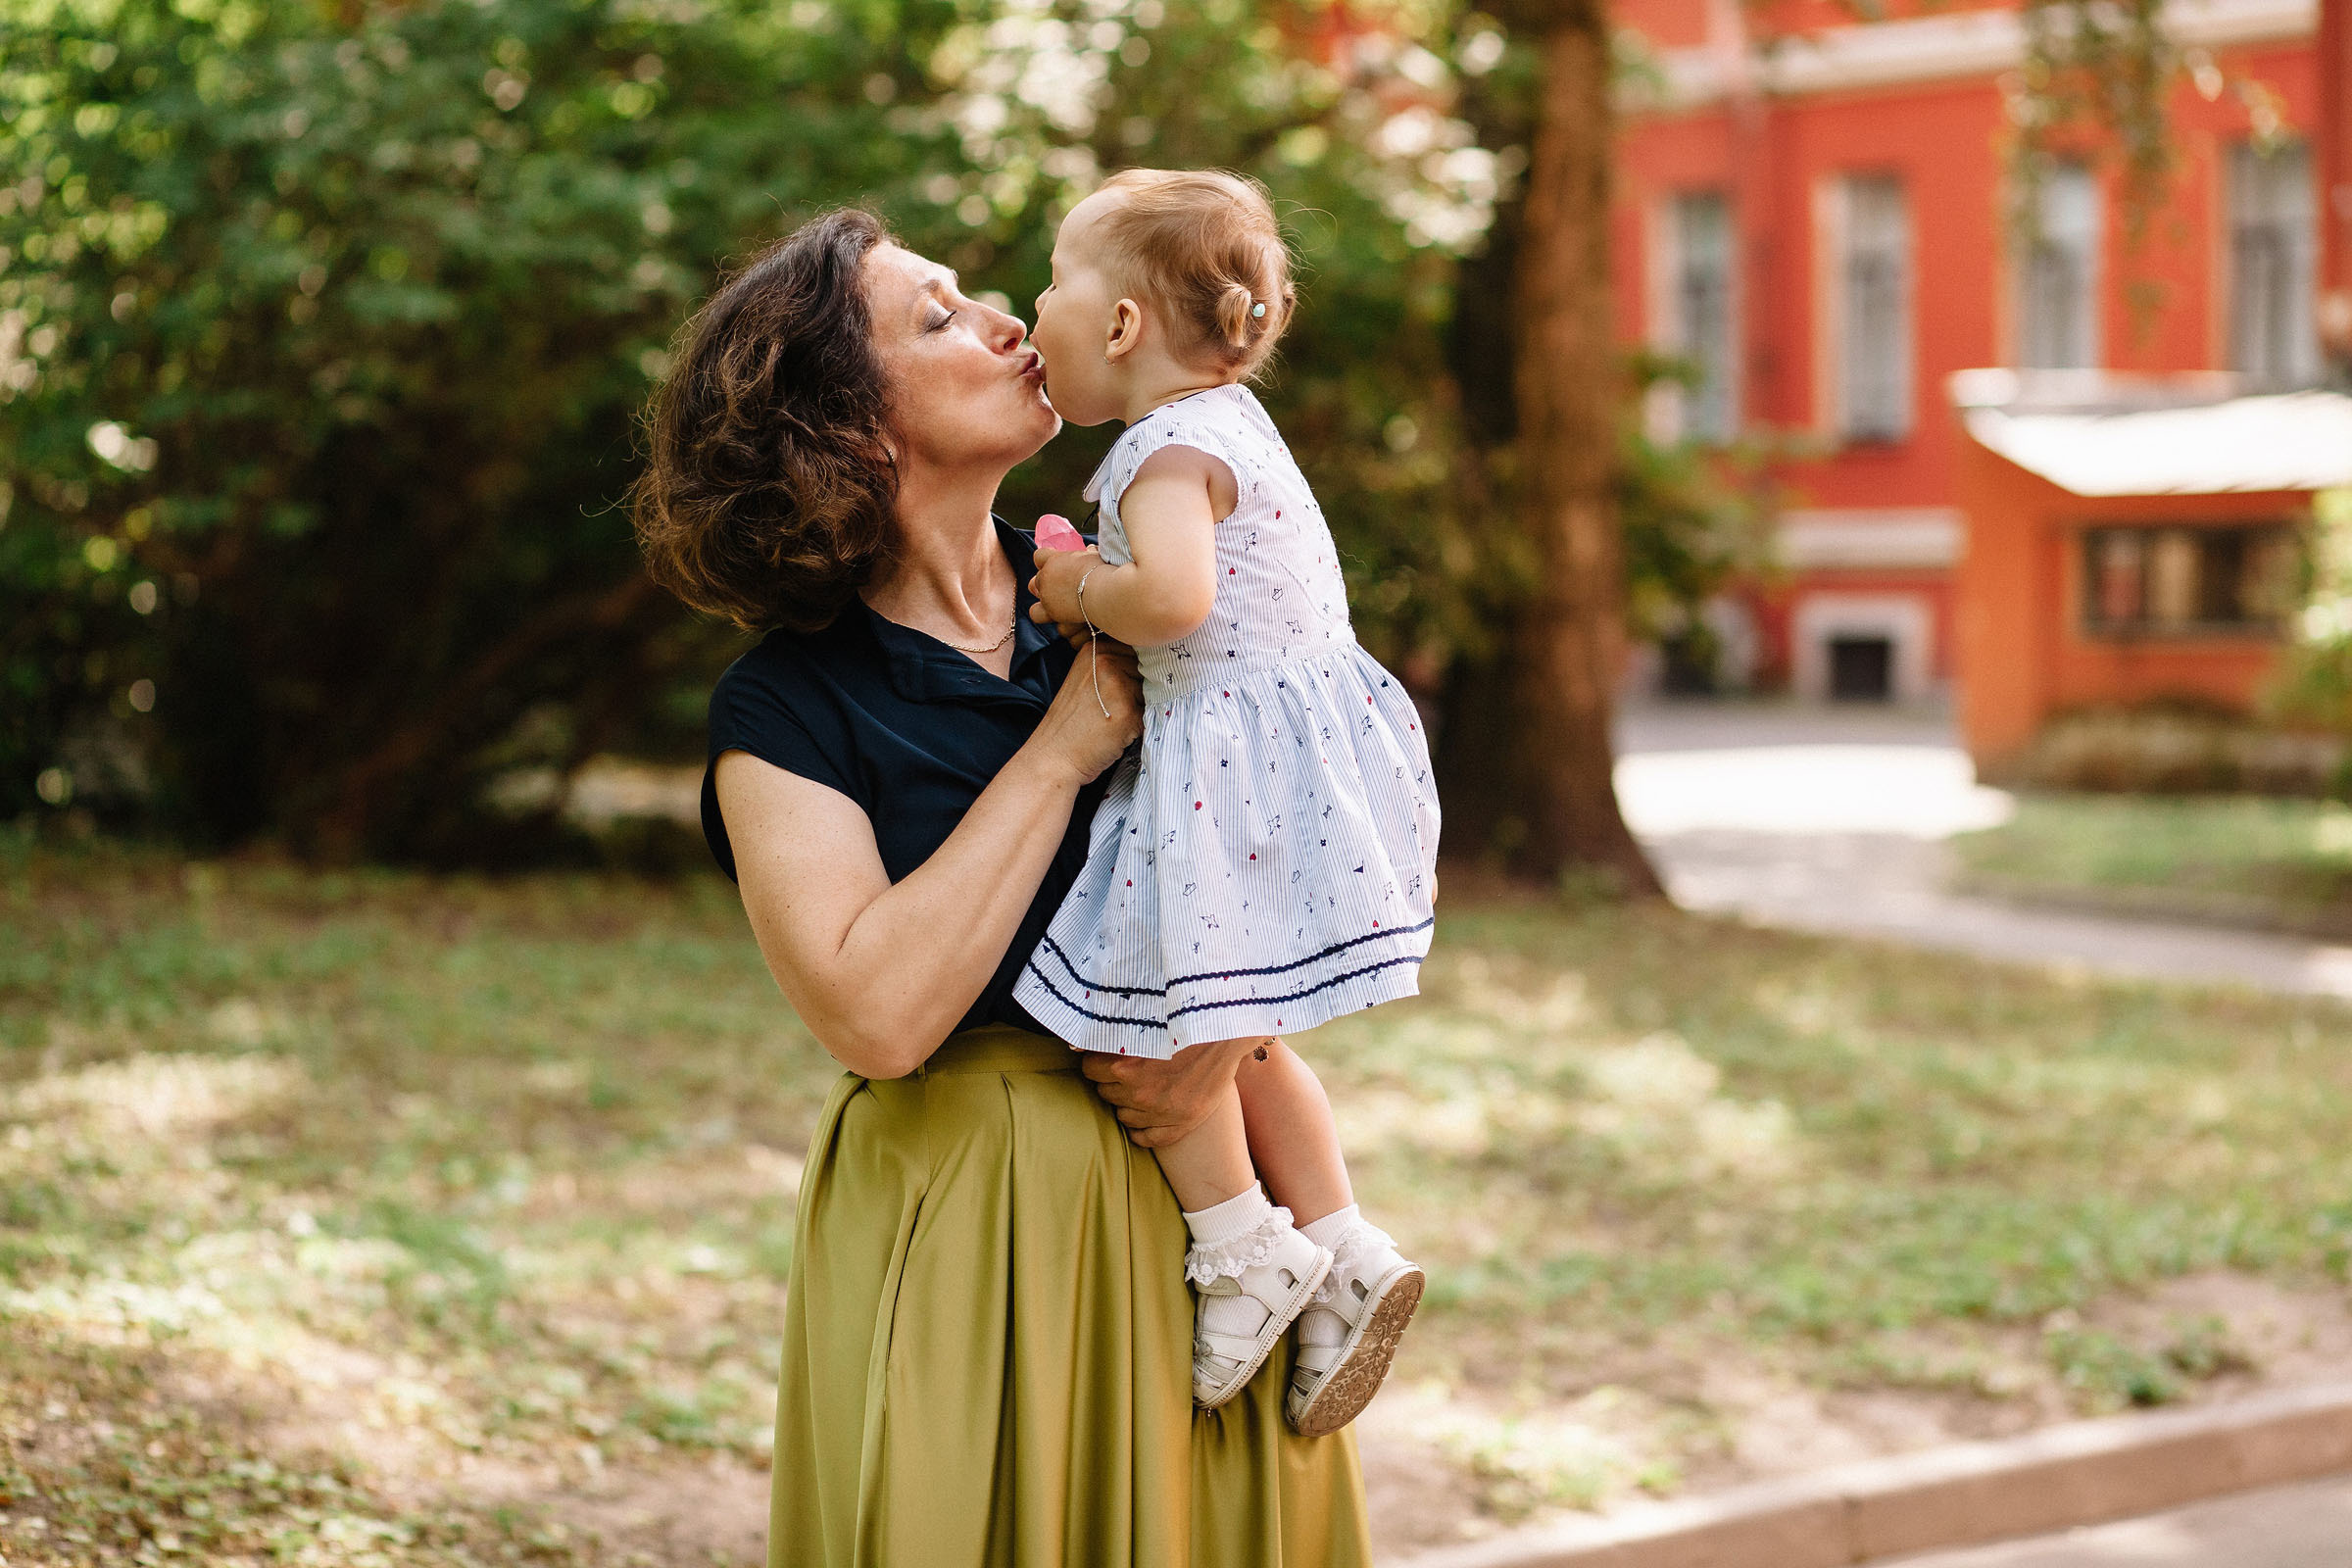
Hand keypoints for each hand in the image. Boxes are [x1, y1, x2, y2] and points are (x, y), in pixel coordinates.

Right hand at [1028, 632, 1140, 784]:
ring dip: (1140, 707)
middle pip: (1146, 669)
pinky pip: (1149, 714)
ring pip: (1151, 691)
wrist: (1054, 755)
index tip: (1122, 687)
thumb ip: (1111, 665)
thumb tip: (1150, 662)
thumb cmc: (1070, 722)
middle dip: (1139, 689)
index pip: (1136, 649)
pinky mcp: (1128, 711)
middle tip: (1113, 708)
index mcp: (1094, 650)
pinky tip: (1116, 733)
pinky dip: (1139, 726)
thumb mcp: (1085, 679)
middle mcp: (1106, 662)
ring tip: (1114, 720)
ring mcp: (1118, 686)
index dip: (1135, 669)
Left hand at [1029, 544, 1100, 630]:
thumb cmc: (1104, 570)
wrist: (1107, 590)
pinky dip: (1066, 626)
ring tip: (1062, 613)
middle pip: (1036, 583)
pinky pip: (1056, 626)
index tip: (1057, 566)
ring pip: (1036, 611)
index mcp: (1054, 560)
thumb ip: (1089, 555)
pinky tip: (1077, 624)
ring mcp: (1048, 599)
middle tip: (1061, 589)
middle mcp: (1045, 579)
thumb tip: (1090, 550)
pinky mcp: (1055, 616)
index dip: (1045, 561)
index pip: (1039, 557)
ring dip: (1046, 611)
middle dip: (1046, 587)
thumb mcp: (1096, 557)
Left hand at [1080, 1038, 1254, 1147]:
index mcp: (1124, 1066)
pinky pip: (1145, 1138)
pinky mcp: (1180, 1125)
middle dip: (1112, 1082)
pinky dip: (1142, 1129)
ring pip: (1123, 1115)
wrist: (1226, 1035)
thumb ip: (1111, 1035)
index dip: (1097, 1063)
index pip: (1089, 1070)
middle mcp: (1139, 1092)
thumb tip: (1076, 1043)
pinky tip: (1147, 1116)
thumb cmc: (1182, 1024)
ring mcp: (1159, 1112)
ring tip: (1144, 1086)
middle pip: (1106, 1093)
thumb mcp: (1142, 1024)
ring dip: (1128, 1103)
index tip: (1107, 1058)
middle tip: (1129, 1069)